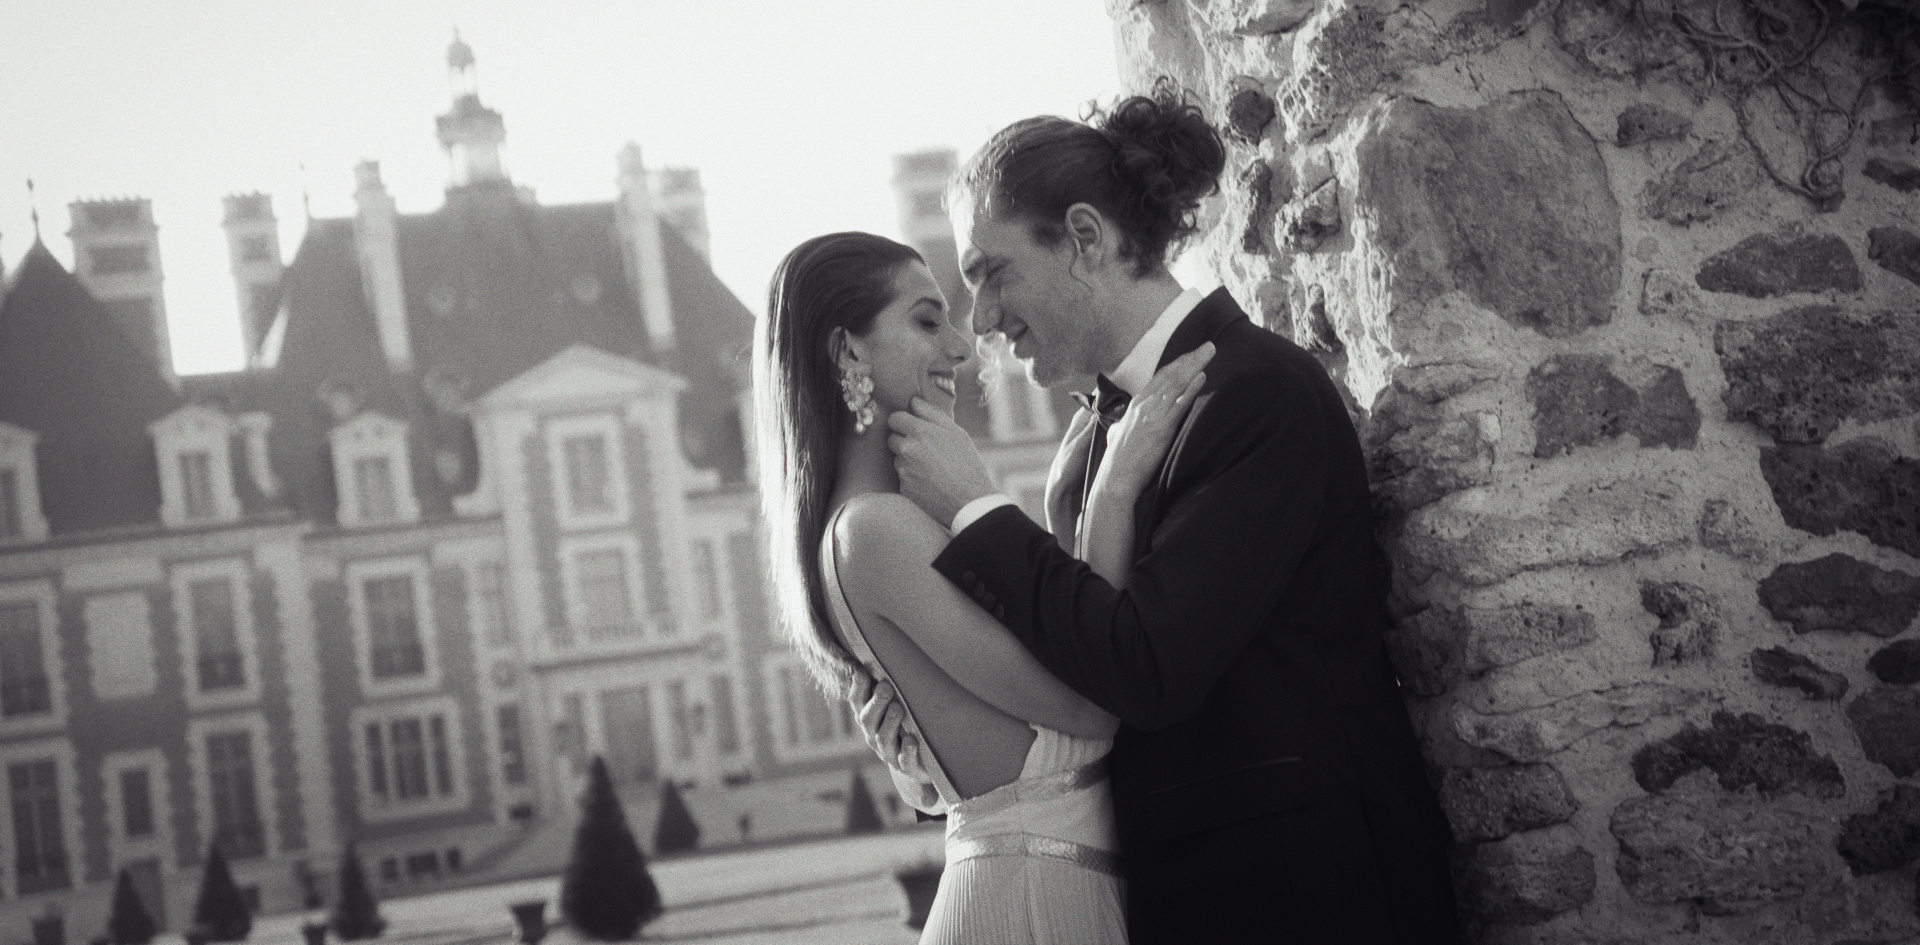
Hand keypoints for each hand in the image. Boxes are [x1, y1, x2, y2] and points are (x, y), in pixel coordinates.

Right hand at [849, 675, 938, 808]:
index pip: (857, 701)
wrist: (917, 764)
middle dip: (876, 702)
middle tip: (886, 686)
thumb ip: (885, 685)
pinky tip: (912, 741)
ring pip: (883, 738)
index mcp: (868, 717)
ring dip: (890, 722)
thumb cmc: (904, 725)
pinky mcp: (906, 767)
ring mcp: (888, 752)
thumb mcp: (894, 704)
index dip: (857, 687)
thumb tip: (885, 652)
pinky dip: (907, 751)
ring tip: (899, 709)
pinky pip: (904, 761)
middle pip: (868, 719)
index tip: (861, 671)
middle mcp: (873, 735)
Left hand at [887, 397, 997, 527]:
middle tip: (923, 448)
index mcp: (920, 432)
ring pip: (897, 458)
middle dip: (903, 440)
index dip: (903, 421)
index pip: (894, 418)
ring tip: (929, 467)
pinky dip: (911, 478)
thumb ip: (932, 414)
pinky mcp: (903, 488)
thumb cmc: (967, 463)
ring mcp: (903, 470)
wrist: (970, 500)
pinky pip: (902, 478)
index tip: (911, 427)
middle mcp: (907, 449)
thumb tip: (913, 401)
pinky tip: (928, 482)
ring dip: (907, 460)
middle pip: (892, 438)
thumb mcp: (956, 433)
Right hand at [1095, 343, 1212, 497]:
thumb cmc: (1118, 462)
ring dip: (1195, 366)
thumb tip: (1119, 426)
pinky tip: (1202, 377)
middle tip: (1208, 346)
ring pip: (1177, 383)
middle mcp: (1144, 404)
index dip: (1177, 365)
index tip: (1191, 355)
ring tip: (1210, 353)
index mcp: (1135, 405)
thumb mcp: (1117, 435)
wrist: (1116, 479)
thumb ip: (1121, 426)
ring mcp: (1152, 414)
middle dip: (1190, 358)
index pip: (1159, 378)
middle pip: (1170, 375)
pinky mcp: (1161, 428)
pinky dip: (1191, 389)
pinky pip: (1179, 404)